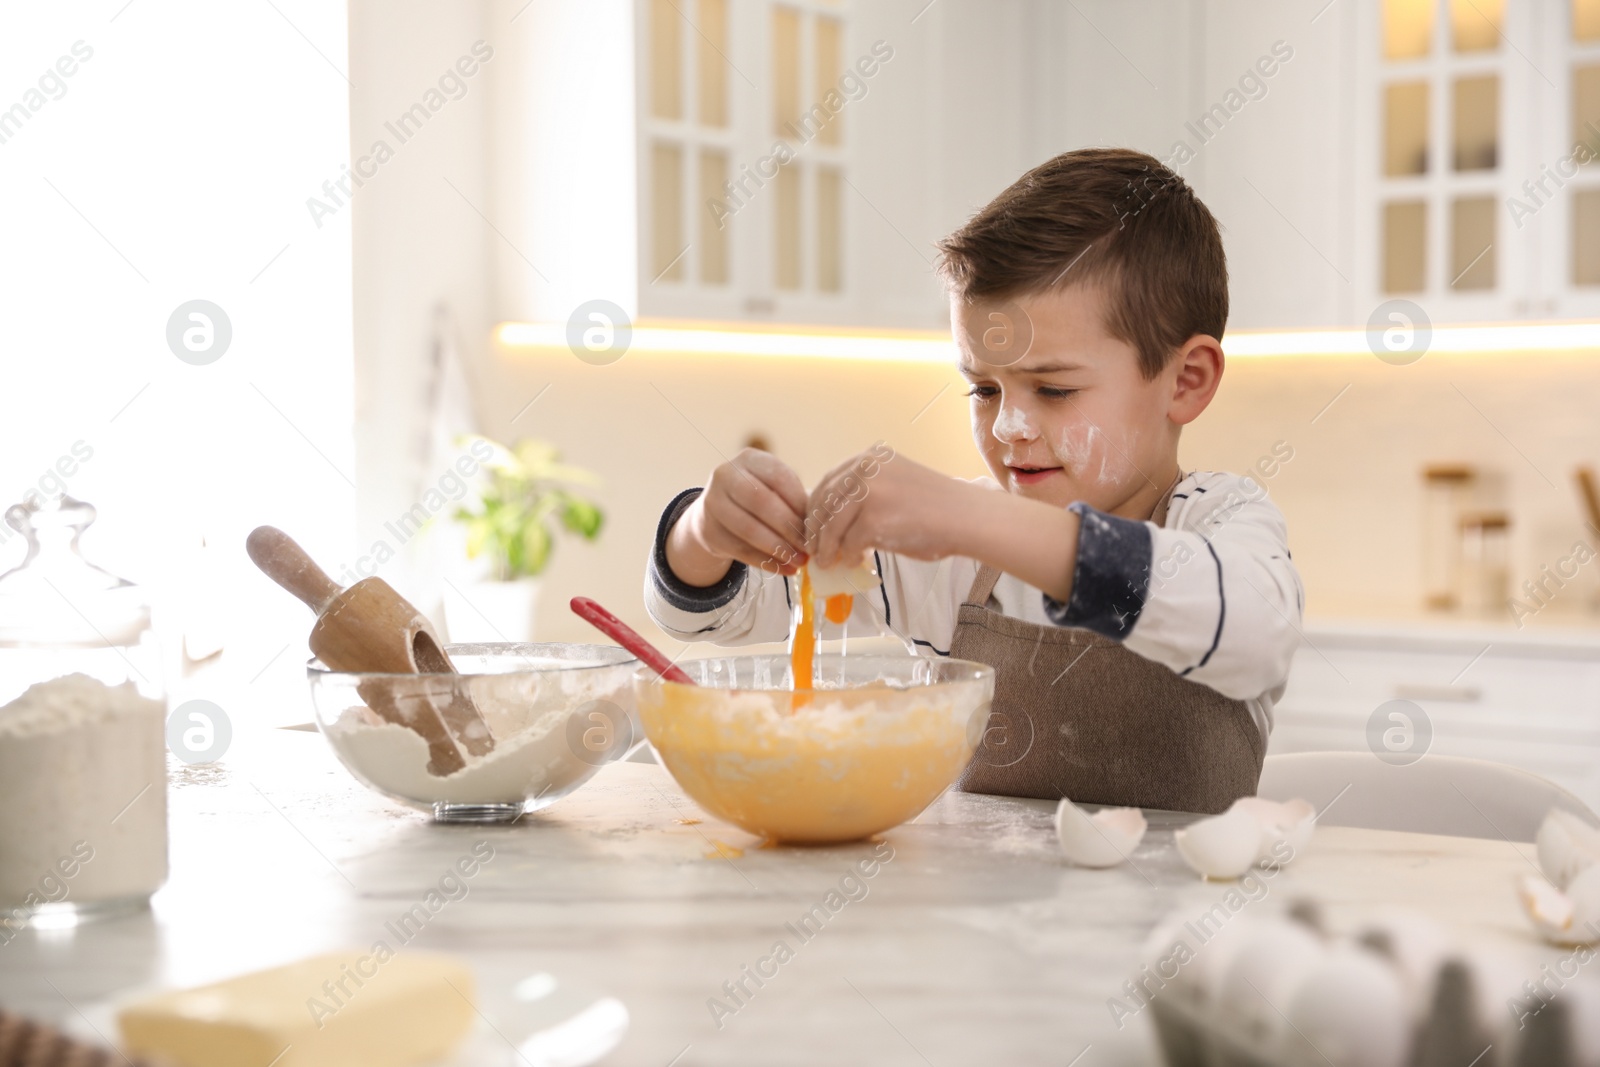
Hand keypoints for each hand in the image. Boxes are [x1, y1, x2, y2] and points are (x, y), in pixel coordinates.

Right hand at [665, 448, 809, 584]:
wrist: (715, 514)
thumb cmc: (757, 498)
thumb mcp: (773, 488)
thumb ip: (794, 500)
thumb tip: (819, 528)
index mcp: (749, 459)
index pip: (779, 477)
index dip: (800, 503)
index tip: (817, 523)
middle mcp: (725, 475)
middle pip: (762, 502)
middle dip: (790, 528)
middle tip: (809, 547)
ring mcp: (712, 502)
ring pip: (749, 529)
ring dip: (779, 549)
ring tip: (800, 562)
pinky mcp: (708, 531)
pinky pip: (740, 550)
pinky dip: (766, 563)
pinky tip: (786, 570)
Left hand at [805, 444, 978, 566]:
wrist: (966, 517)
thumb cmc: (936, 507)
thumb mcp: (894, 484)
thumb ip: (865, 492)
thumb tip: (832, 521)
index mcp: (870, 457)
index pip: (829, 482)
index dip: (816, 508)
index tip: (813, 527)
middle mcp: (866, 468)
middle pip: (824, 502)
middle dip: (816, 529)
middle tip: (813, 549)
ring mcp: (868, 492)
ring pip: (832, 525)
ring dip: (826, 547)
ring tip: (827, 561)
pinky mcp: (873, 519)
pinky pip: (848, 543)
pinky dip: (847, 556)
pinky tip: (852, 562)